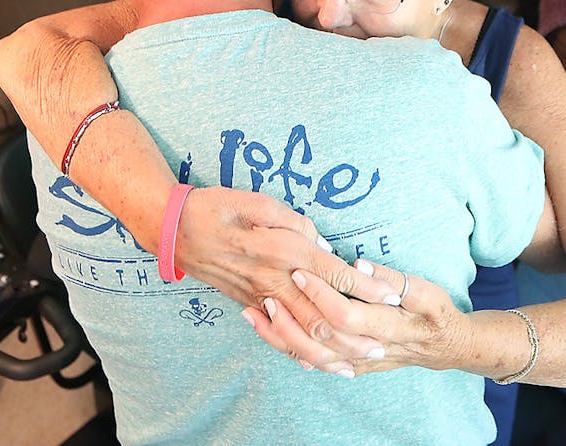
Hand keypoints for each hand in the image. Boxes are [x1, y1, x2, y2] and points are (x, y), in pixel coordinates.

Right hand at [174, 187, 400, 347]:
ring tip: (356, 363)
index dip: (366, 287)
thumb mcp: (258, 202)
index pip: (334, 275)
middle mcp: (274, 281)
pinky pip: (278, 337)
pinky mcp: (249, 305)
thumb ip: (295, 223)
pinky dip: (299, 353)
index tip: (392, 296)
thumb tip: (322, 244)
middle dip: (355, 335)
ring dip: (331, 353)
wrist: (173, 229)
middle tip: (383, 345)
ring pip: (300, 335)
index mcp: (282, 251)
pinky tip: (315, 362)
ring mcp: (260, 298)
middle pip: (321, 318)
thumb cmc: (217, 208)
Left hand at [240, 258, 468, 377]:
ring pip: (311, 356)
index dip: (319, 294)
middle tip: (266, 289)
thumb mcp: (425, 289)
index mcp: (388, 326)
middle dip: (290, 314)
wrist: (446, 347)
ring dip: (279, 335)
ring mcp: (358, 362)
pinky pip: (313, 362)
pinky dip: (287, 348)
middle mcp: (369, 349)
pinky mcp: (350, 366)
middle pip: (320, 339)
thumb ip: (392, 278)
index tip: (299, 270)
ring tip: (254, 311)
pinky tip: (266, 331)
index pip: (345, 314)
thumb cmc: (436, 312)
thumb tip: (360, 265)